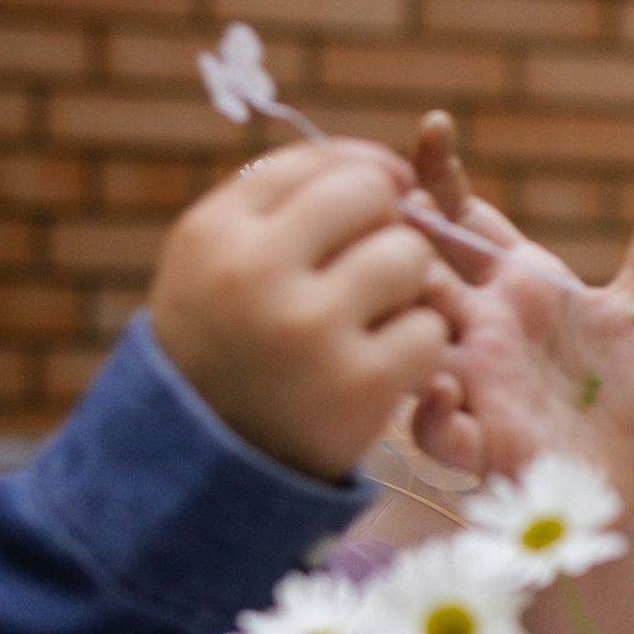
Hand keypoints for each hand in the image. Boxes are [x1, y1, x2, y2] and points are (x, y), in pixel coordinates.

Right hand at [150, 139, 450, 482]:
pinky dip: (419, 350)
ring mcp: (308, 328)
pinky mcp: (358, 385)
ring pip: (408, 257)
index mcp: (214, 232)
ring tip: (375, 319)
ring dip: (409, 287)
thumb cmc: (224, 348)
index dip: (365, 171)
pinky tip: (385, 369)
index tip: (384, 193)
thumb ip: (281, 206)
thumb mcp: (216, 265)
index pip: (316, 162)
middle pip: (370, 196)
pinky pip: (427, 331)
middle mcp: (253, 271)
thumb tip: (385, 168)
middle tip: (376, 267)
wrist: (206, 471)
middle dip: (389, 225)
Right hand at [408, 110, 633, 507]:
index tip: (433, 125)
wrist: (623, 484)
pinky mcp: (479, 440)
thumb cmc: (626, 402)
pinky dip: (433, 411)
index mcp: (517, 285)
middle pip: (420, 264)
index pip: (462, 217)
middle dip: (397, 232)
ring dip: (406, 311)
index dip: (439, 172)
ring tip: (414, 287)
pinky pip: (433, 424)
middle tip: (389, 202)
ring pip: (411, 334)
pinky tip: (449, 397)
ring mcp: (473, 380)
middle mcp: (482, 326)